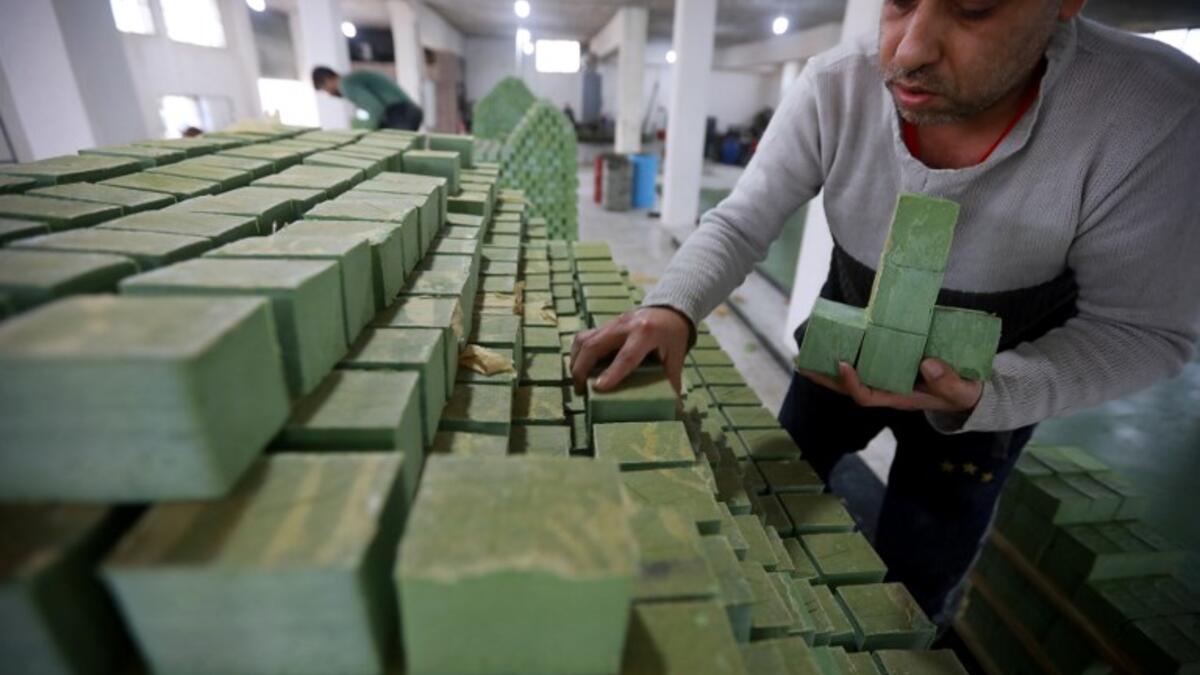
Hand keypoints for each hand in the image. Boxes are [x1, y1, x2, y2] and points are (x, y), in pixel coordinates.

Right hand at [569, 307, 691, 394]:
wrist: (668, 310)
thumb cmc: (672, 335)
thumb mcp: (676, 356)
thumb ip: (672, 379)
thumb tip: (675, 408)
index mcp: (646, 333)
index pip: (626, 355)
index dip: (612, 373)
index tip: (599, 388)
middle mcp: (625, 325)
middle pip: (594, 345)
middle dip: (582, 369)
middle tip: (581, 391)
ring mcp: (611, 323)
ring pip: (583, 339)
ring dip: (576, 361)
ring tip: (578, 381)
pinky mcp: (604, 324)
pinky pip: (583, 337)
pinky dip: (577, 353)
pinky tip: (580, 367)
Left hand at [799, 358, 982, 412]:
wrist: (966, 393)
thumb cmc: (960, 393)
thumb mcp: (960, 390)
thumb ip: (947, 380)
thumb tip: (928, 362)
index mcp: (898, 398)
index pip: (867, 396)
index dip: (852, 382)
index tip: (842, 363)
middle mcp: (886, 390)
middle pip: (848, 389)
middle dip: (824, 378)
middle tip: (800, 363)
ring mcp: (886, 380)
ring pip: (850, 377)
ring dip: (827, 368)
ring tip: (805, 355)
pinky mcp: (889, 367)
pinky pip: (862, 363)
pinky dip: (847, 354)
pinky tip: (834, 341)